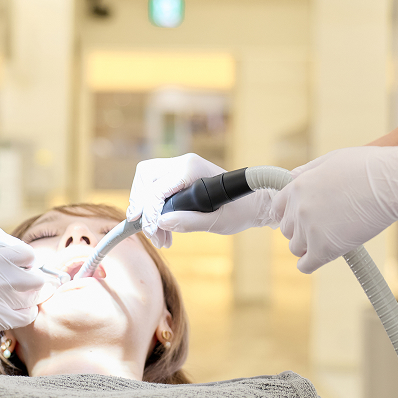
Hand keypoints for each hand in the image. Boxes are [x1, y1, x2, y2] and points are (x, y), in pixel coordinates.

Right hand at [0, 228, 58, 361]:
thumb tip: (24, 254)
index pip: (27, 255)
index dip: (30, 259)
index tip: (27, 263)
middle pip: (35, 278)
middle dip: (35, 278)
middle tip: (29, 279)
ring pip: (34, 297)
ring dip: (32, 295)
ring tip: (23, 293)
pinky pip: (26, 315)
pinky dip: (27, 311)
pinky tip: (19, 307)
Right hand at [126, 153, 277, 247]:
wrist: (255, 203)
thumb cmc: (241, 210)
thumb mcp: (217, 222)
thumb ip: (189, 222)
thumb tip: (161, 223)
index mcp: (191, 168)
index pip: (157, 188)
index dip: (149, 211)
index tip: (151, 231)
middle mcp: (183, 162)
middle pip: (145, 177)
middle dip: (142, 206)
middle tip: (150, 232)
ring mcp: (181, 166)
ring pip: (147, 181)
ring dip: (147, 208)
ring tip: (159, 236)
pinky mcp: (180, 175)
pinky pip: (156, 186)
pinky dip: (154, 206)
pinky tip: (163, 228)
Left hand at [272, 142, 397, 272]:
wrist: (391, 183)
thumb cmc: (369, 168)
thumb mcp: (331, 160)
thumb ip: (308, 171)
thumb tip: (292, 177)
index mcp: (298, 186)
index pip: (278, 208)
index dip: (290, 214)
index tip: (302, 219)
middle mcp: (298, 208)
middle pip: (287, 229)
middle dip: (301, 230)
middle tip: (322, 230)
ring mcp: (309, 229)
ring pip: (295, 248)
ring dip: (308, 247)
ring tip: (327, 242)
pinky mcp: (324, 248)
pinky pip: (306, 265)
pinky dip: (311, 263)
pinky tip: (323, 258)